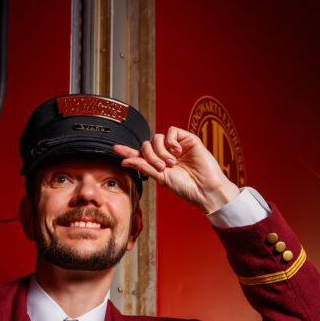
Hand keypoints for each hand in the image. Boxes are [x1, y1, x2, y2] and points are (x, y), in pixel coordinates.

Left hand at [113, 126, 240, 213]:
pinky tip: (177, 151)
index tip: (114, 148)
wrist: (204, 188)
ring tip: (171, 162)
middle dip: (150, 156)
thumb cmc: (185, 187)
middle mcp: (166, 154)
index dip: (127, 151)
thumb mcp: (160, 178)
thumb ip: (143, 167)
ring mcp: (176, 146)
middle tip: (161, 167)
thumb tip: (125, 161)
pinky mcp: (187, 139)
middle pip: (146, 145)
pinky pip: (171, 131)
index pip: (139, 155)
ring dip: (160, 151)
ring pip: (157, 138)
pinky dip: (170, 141)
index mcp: (158, 164)